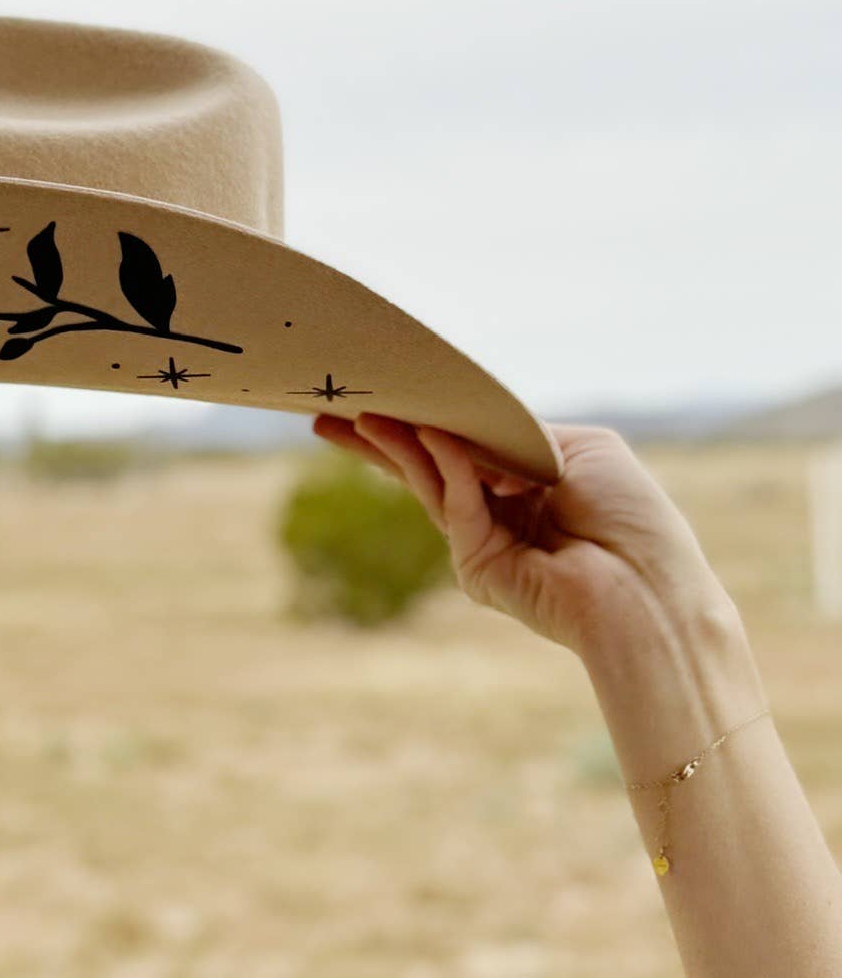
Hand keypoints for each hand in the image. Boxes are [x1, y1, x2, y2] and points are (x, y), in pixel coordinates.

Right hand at [311, 412, 730, 658]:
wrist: (644, 585)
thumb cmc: (630, 515)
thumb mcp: (579, 449)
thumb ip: (516, 433)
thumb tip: (456, 431)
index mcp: (531, 482)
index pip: (466, 446)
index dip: (428, 420)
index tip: (389, 392)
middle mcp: (504, 512)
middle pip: (430, 467)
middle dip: (382, 440)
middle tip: (332, 413)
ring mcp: (485, 542)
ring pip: (430, 483)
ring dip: (395, 447)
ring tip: (360, 416)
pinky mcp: (475, 566)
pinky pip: (455, 502)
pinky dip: (447, 465)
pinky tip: (428, 432)